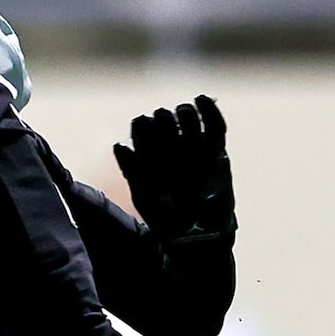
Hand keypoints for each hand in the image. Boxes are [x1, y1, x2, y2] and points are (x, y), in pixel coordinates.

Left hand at [112, 95, 233, 243]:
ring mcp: (194, 151)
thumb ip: (132, 170)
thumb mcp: (144, 196)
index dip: (142, 125)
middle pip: (165, 122)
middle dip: (164, 118)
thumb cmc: (166, 220)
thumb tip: (118, 144)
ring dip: (183, 112)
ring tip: (181, 114)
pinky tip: (199, 100)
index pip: (143, 132)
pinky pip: (214, 126)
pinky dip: (208, 110)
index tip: (142, 123)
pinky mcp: (216, 152)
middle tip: (163, 121)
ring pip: (188, 120)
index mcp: (149, 160)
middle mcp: (171, 152)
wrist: (199, 235)